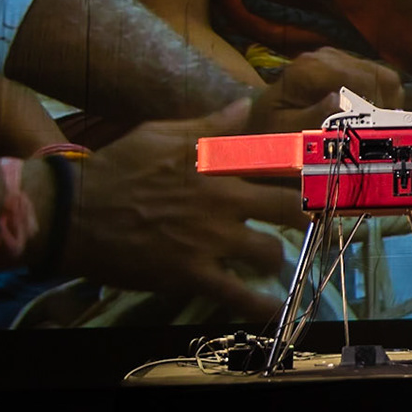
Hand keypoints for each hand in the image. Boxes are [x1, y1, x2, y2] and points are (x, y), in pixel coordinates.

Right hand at [62, 100, 307, 319]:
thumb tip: (244, 104)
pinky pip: (237, 293)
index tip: (341, 159)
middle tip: (321, 219)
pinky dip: (261, 302)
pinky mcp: (190, 273)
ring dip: (280, 256)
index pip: (279, 155)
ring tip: (279, 257)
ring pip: (270, 249)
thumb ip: (210, 125)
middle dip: (312, 214)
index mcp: (216, 161)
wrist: (70, 214)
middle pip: (289, 204)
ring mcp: (208, 237)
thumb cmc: (117, 168)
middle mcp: (220, 196)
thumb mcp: (162, 134)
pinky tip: (276, 306)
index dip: (315, 157)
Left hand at [247, 48, 403, 132]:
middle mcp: (327, 56)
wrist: (259, 120)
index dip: (379, 105)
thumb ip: (312, 117)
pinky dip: (380, 99)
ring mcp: (337, 57)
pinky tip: (368, 118)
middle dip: (386, 106)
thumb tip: (341, 103)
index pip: (363, 78)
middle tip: (380, 134)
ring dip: (385, 103)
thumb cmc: (269, 130)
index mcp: (311, 69)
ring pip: (384, 76)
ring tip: (375, 128)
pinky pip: (377, 78)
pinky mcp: (345, 64)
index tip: (379, 132)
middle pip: (380, 75)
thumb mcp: (285, 131)